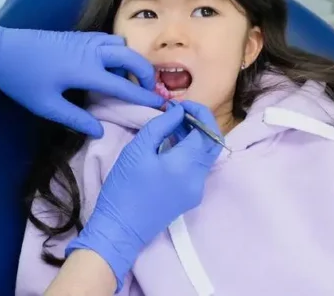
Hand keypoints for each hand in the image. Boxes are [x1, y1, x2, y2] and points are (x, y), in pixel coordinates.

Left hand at [0, 23, 164, 135]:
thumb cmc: (21, 80)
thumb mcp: (46, 105)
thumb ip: (75, 118)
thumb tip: (100, 130)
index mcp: (84, 70)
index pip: (122, 85)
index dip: (142, 96)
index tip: (158, 104)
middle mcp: (89, 51)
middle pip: (130, 57)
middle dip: (144, 73)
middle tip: (147, 90)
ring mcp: (83, 40)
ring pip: (120, 44)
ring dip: (130, 60)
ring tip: (127, 79)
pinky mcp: (76, 36)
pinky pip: (106, 40)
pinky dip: (117, 51)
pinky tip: (108, 65)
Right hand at [65, 101, 222, 286]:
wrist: (120, 228)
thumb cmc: (124, 187)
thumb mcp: (137, 150)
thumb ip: (160, 126)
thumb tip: (178, 112)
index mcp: (187, 165)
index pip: (205, 131)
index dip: (196, 112)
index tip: (177, 105)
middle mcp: (199, 178)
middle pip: (213, 143)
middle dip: (201, 123)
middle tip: (179, 112)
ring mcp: (196, 190)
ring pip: (206, 156)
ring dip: (195, 137)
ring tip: (172, 125)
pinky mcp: (189, 197)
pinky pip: (197, 168)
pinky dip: (189, 151)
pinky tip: (170, 145)